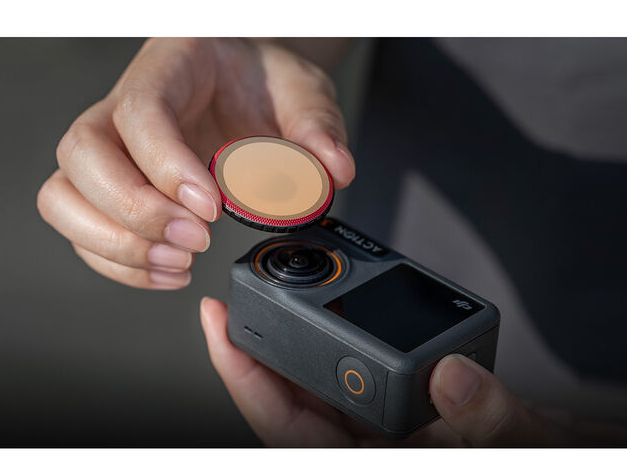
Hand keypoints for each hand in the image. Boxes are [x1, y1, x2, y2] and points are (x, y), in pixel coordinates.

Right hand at [37, 38, 354, 288]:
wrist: (243, 83)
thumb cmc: (261, 81)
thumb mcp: (301, 91)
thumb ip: (318, 127)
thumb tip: (333, 172)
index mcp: (168, 70)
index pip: (140, 113)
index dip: (166, 165)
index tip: (211, 207)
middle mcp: (122, 108)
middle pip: (84, 156)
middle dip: (135, 211)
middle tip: (194, 241)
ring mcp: (110, 150)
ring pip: (65, 197)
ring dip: (116, 244)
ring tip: (178, 263)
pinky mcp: (111, 188)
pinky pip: (82, 228)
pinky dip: (118, 262)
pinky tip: (167, 271)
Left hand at [200, 298, 576, 446]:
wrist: (556, 450)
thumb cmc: (531, 454)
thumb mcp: (519, 444)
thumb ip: (488, 419)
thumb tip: (449, 375)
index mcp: (371, 455)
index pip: (284, 424)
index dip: (242, 377)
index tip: (219, 325)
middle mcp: (367, 437)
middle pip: (292, 390)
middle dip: (261, 342)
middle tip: (241, 291)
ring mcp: (382, 419)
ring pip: (322, 373)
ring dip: (299, 331)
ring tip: (281, 287)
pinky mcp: (403, 396)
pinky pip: (358, 362)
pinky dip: (344, 329)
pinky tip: (339, 299)